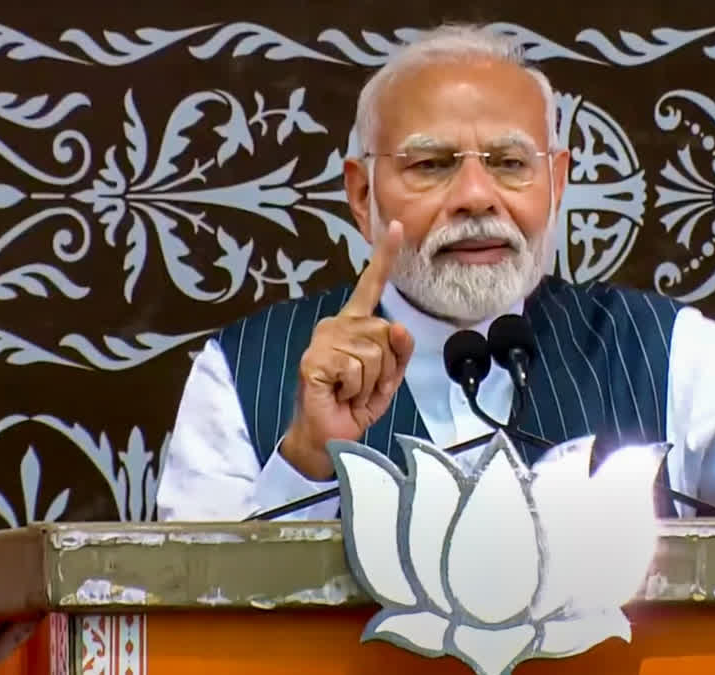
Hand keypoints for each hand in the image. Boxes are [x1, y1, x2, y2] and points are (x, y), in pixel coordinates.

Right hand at [281, 221, 414, 478]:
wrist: (329, 437)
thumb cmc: (354, 405)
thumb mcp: (388, 377)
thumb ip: (399, 350)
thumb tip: (399, 326)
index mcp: (354, 324)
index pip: (372, 285)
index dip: (385, 256)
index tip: (397, 227)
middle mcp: (336, 325)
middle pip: (387, 333)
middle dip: (385, 368)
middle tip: (361, 386)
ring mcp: (323, 341)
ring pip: (375, 354)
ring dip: (370, 382)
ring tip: (350, 391)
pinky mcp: (314, 360)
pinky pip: (356, 369)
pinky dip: (355, 390)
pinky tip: (338, 394)